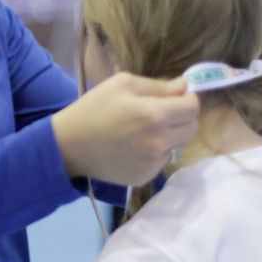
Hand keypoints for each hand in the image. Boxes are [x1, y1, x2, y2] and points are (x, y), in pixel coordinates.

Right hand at [52, 72, 199, 185]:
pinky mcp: (144, 177)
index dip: (186, 99)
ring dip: (169, 136)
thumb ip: (157, 85)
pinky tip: (134, 147)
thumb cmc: (93, 108)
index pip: (193, 107)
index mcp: (154, 115)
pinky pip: (162, 161)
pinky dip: (155, 153)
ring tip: (143, 131)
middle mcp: (159, 141)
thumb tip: (184, 86)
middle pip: (191, 128)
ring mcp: (153, 162)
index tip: (174, 98)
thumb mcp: (121, 84)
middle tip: (159, 113)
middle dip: (181, 117)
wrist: (69, 145)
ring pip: (178, 146)